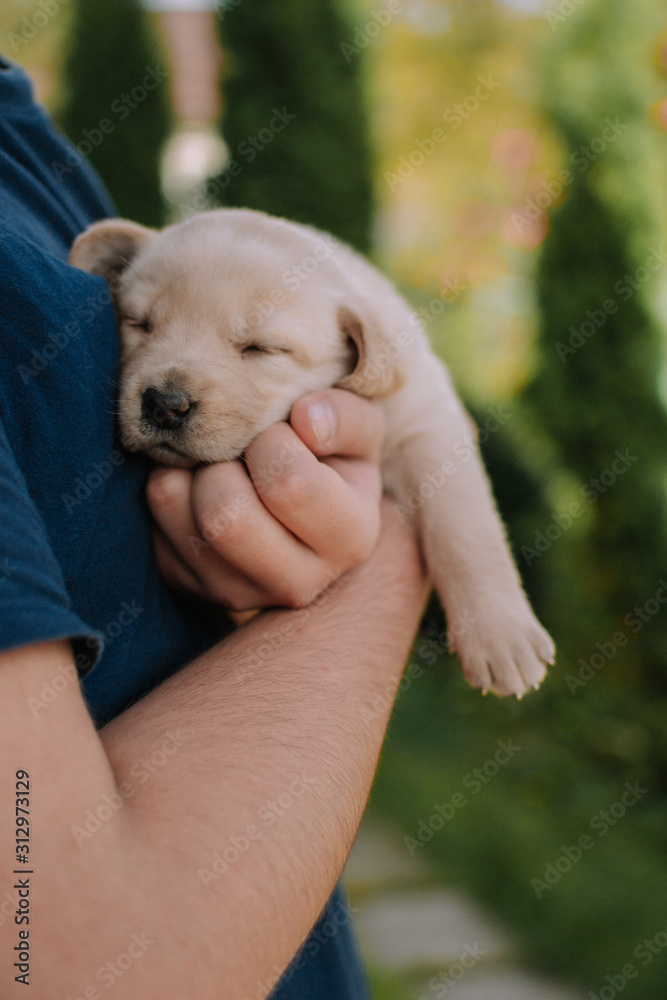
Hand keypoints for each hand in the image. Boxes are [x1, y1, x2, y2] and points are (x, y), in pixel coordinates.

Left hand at [146, 389, 384, 610]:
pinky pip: (154, 520)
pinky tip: (202, 484)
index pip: (289, 484)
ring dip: (193, 469)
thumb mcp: (361, 430)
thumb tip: (304, 420)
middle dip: (225, 461)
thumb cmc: (335, 461)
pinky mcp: (188, 586)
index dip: (275, 440)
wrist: (311, 519)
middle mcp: (295, 583)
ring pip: (179, 513)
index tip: (285, 433)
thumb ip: (345, 416)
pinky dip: (171, 482)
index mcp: (348, 540)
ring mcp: (236, 593)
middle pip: (224, 517)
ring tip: (224, 463)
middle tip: (244, 450)